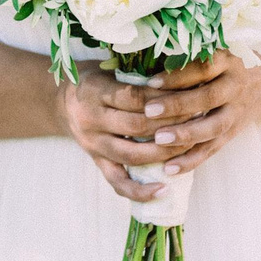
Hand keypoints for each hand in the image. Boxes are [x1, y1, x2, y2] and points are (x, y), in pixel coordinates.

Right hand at [56, 63, 191, 202]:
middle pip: (136, 126)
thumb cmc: (97, 81)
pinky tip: (163, 190)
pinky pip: (117, 181)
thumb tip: (184, 79)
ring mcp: (92, 143)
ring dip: (164, 153)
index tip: (192, 97)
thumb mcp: (110, 69)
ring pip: (131, 154)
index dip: (165, 100)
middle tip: (199, 121)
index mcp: (94, 90)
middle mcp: (90, 118)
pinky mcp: (95, 161)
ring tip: (189, 147)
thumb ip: (138, 76)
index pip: (135, 97)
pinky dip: (140, 190)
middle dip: (171, 125)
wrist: (61, 101)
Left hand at [134, 51, 260, 180]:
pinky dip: (192, 160)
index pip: (202, 69)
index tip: (150, 82)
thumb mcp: (219, 48)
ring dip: (185, 135)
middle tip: (148, 112)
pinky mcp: (234, 132)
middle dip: (177, 106)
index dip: (177, 76)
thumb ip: (189, 54)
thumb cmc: (231, 60)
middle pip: (207, 98)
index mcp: (228, 61)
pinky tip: (169, 168)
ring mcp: (236, 112)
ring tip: (158, 141)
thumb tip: (141, 55)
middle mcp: (234, 86)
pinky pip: (213, 148)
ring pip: (212, 127)